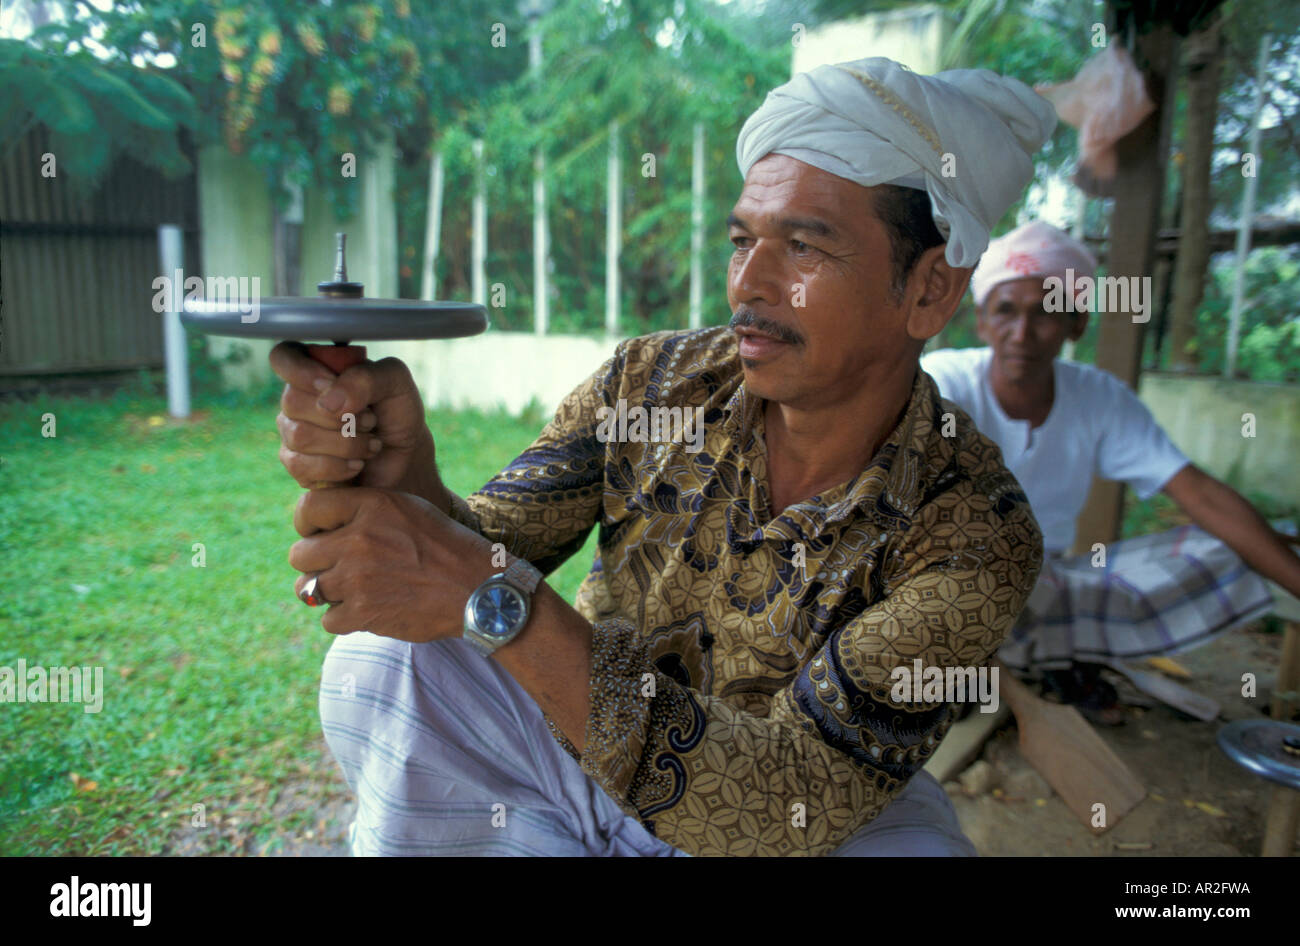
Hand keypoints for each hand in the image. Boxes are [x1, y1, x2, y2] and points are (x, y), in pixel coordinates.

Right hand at [269, 342, 448, 508]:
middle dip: (342, 416)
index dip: (301, 371)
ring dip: (346, 443)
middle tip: (371, 420)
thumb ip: (365, 379)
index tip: (331, 383)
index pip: (283, 357)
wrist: (406, 458)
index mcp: (317, 368)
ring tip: (371, 444)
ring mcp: (293, 432)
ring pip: (299, 436)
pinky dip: (338, 467)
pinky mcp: (297, 465)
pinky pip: (300, 466)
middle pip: (292, 401)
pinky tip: (357, 464)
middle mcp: (298, 398)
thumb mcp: (395, 383)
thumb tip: (327, 402)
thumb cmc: (397, 413)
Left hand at [289, 487, 501, 639]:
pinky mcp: (363, 613)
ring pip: (309, 589)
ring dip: (327, 594)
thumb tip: (321, 524)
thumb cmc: (445, 547)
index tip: (317, 535)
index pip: (308, 509)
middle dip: (314, 563)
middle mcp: (359, 539)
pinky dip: (344, 619)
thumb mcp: (408, 509)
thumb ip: (364, 510)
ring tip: (353, 592)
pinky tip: (367, 611)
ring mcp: (358, 578)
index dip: (307, 524)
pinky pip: (328, 620)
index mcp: (371, 506)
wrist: (478, 590)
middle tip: (338, 569)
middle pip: (299, 554)